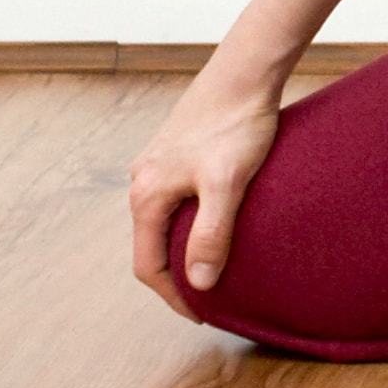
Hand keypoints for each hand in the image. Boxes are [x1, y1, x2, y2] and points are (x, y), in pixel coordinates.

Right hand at [129, 75, 285, 315]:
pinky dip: (191, 222)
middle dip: (177, 275)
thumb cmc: (236, 126)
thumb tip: (200, 283)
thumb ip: (211, 234)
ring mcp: (157, 164)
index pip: (148, 266)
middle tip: (211, 296)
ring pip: (164, 221)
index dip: (174, 297)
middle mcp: (143, 181)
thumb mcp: (228, 185)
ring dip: (184, 247)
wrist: (245, 72)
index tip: (203, 314)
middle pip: (153, 245)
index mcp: (147, 195)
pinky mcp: (177, 152)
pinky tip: (219, 223)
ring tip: (217, 265)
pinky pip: (176, 200)